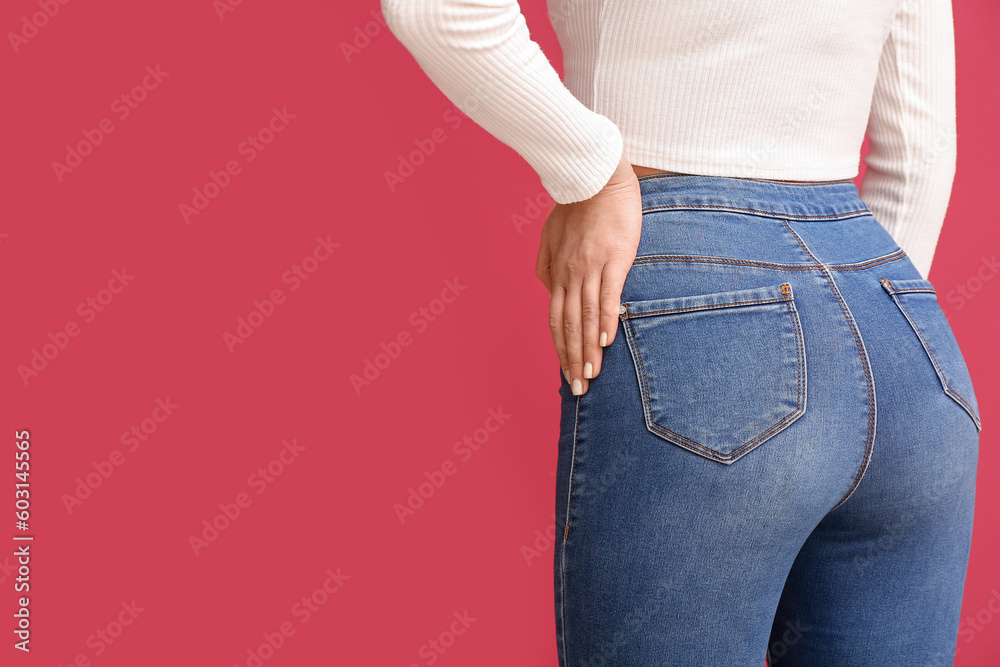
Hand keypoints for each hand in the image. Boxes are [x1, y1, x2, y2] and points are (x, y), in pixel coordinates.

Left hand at [535, 151, 642, 395]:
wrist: (593, 176)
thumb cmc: (575, 205)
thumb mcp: (550, 237)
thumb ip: (547, 265)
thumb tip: (548, 290)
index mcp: (556, 273)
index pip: (556, 321)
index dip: (560, 350)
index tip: (567, 374)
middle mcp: (569, 275)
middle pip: (568, 326)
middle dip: (573, 360)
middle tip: (579, 389)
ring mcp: (591, 268)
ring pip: (586, 317)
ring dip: (588, 349)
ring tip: (592, 375)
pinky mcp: (614, 258)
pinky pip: (607, 295)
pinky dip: (605, 320)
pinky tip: (607, 341)